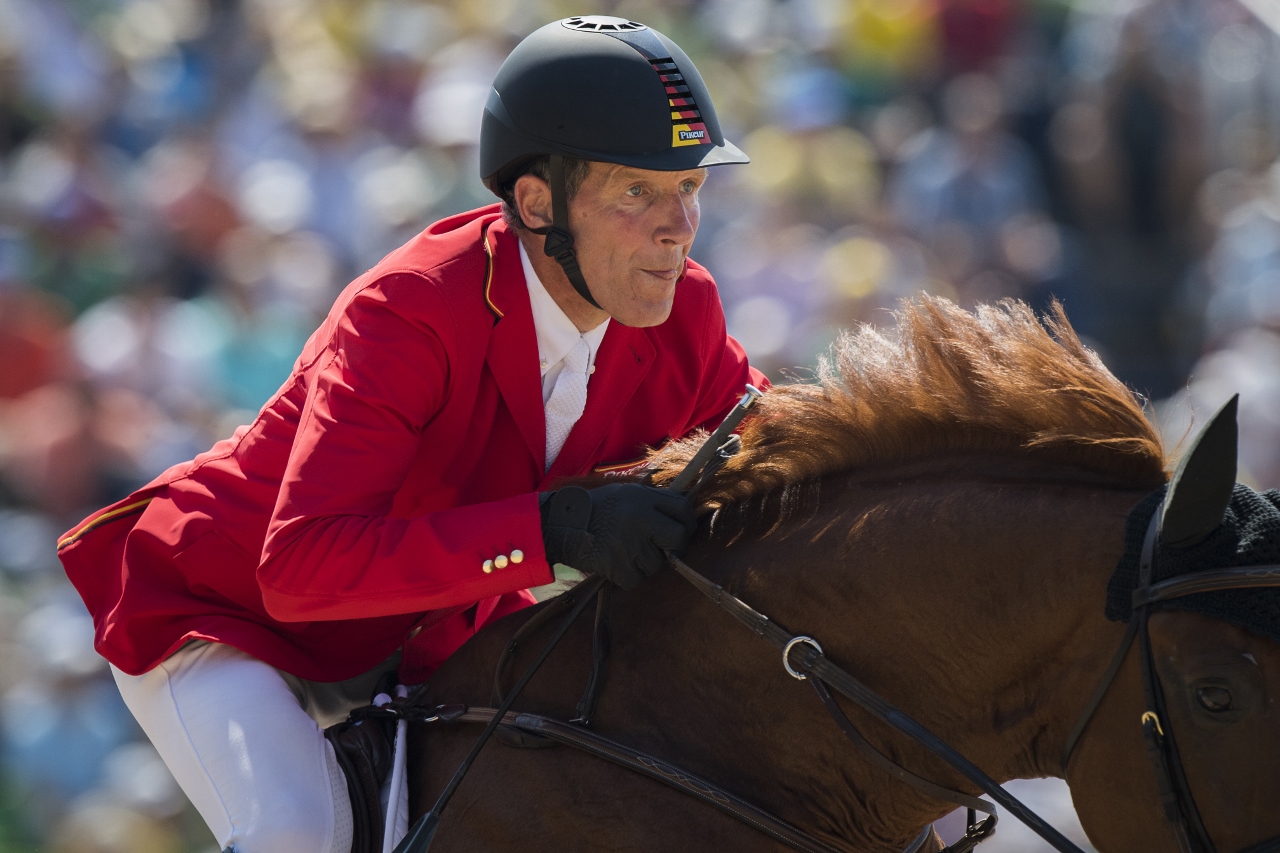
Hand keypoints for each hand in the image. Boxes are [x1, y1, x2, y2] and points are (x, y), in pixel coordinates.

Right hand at [539, 483, 695, 588]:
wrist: (562, 525)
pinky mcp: (618, 567)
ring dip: (647, 562)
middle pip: (678, 539)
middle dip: (675, 546)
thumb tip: (684, 513)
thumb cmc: (598, 508)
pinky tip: (617, 562)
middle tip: (664, 548)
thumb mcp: (627, 493)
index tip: (683, 530)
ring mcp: (629, 545)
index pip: (683, 510)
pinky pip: (638, 579)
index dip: (688, 523)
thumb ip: (654, 502)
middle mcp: (639, 519)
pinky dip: (630, 575)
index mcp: (643, 498)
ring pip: (657, 563)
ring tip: (627, 551)